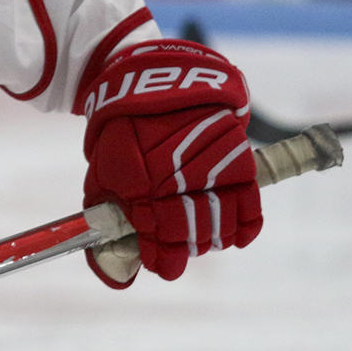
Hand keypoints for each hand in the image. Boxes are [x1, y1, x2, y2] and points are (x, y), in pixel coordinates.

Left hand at [80, 40, 259, 287]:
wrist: (156, 78)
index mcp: (143, 187)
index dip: (164, 261)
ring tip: (203, 236)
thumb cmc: (122, 129)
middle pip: (193, 236)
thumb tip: (115, 272)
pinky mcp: (237, 157)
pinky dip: (246, 225)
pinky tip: (238, 236)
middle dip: (186, 248)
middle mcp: (180, 181)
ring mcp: (211, 169)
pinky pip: (249, 202)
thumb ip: (108, 217)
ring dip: (213, 238)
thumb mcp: (102, 170)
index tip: (164, 266)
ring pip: (221, 224)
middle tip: (180, 247)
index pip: (161, 241)